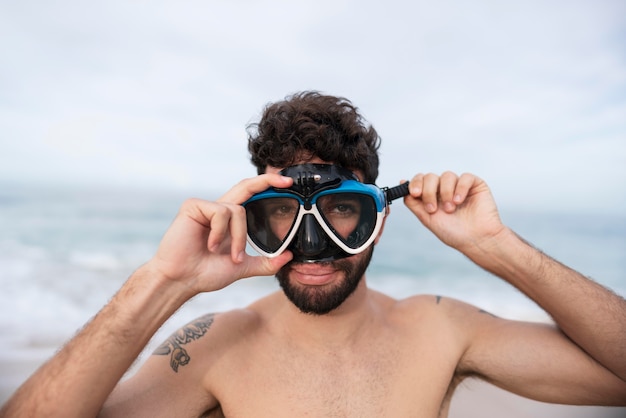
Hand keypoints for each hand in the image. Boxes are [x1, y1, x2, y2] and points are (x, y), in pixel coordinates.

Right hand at [147, 174, 293, 294]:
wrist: (182, 280)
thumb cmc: (205, 273)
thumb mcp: (242, 267)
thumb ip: (265, 262)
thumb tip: (289, 256)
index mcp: (229, 220)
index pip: (251, 196)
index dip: (268, 187)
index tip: (288, 184)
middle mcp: (219, 209)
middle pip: (246, 186)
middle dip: (267, 181)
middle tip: (286, 181)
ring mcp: (206, 206)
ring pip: (238, 211)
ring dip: (239, 237)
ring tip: (228, 256)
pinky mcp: (193, 206)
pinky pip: (221, 212)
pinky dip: (220, 232)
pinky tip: (211, 246)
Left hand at [403, 172, 505, 252]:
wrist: (476, 240)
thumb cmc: (453, 233)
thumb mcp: (427, 218)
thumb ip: (413, 203)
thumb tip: (402, 184)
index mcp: (432, 195)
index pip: (420, 180)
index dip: (415, 183)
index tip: (415, 193)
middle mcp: (445, 189)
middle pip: (430, 176)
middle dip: (429, 191)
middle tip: (433, 208)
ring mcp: (460, 186)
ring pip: (447, 175)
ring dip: (445, 192)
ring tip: (450, 209)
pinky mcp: (475, 185)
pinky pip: (465, 177)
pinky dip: (460, 188)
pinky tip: (459, 201)